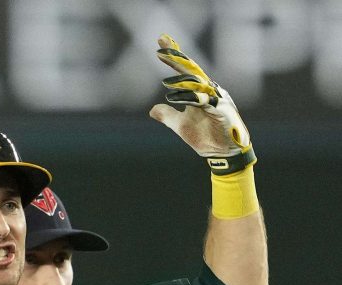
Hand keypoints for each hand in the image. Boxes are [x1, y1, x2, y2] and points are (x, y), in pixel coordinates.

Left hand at [149, 34, 255, 174]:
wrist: (222, 153)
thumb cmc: (205, 136)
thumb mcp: (180, 125)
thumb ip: (168, 116)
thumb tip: (153, 110)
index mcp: (200, 91)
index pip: (185, 71)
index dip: (174, 56)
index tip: (162, 42)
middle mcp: (209, 91)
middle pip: (191, 70)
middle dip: (176, 57)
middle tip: (162, 45)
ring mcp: (216, 99)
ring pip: (197, 83)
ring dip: (181, 79)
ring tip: (165, 77)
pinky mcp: (221, 110)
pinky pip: (204, 100)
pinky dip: (190, 97)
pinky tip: (174, 96)